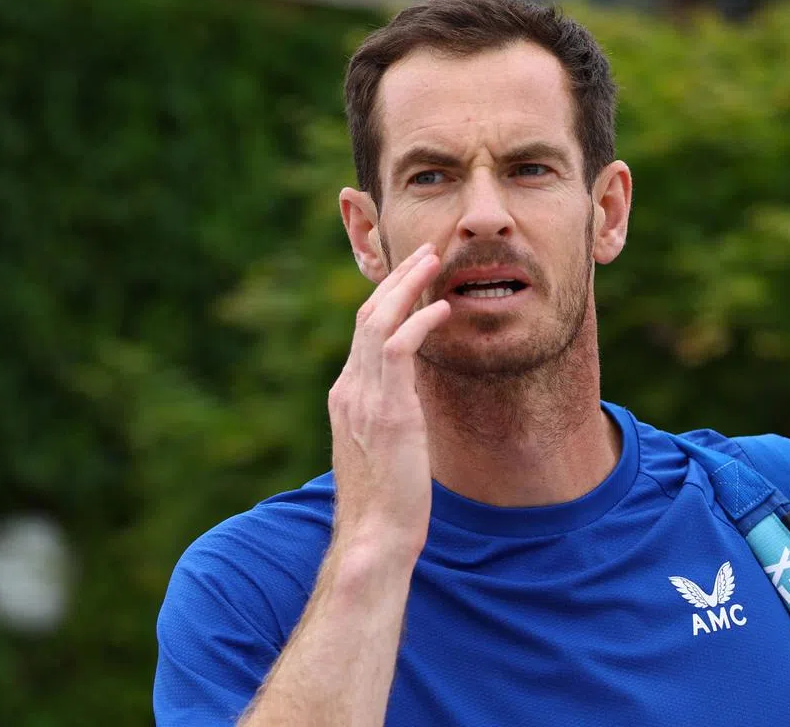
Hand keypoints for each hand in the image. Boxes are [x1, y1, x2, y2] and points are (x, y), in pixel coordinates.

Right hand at [327, 243, 450, 558]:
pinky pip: (398, 350)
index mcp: (347, 397)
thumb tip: (412, 402)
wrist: (374, 536)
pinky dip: (419, 322)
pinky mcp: (388, 412)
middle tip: (424, 252)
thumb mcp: (383, 448)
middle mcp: (349, 391)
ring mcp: (364, 400)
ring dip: (407, 286)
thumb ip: (391, 416)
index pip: (363, 333)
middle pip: (367, 316)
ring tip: (432, 260)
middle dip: (396, 279)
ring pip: (378, 322)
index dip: (387, 299)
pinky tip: (442, 308)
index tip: (412, 277)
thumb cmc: (386, 501)